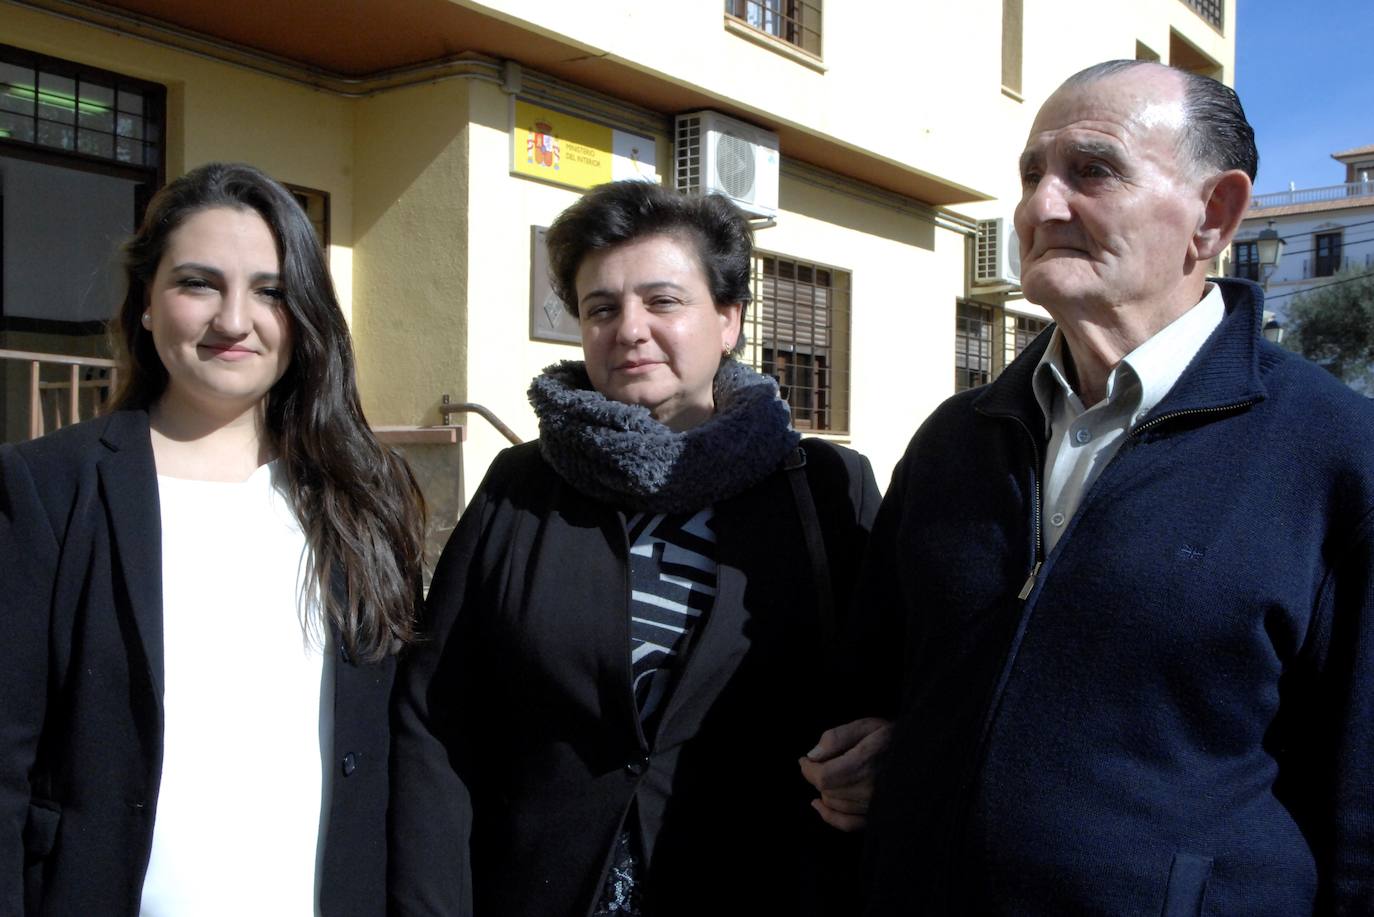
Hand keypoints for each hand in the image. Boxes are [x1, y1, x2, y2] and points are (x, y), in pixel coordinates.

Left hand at [798, 717, 892, 831]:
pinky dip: (830, 816)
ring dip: (826, 790)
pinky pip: (847, 824)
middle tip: (820, 762)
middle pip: (826, 790)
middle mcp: (869, 789)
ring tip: (831, 774)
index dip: (808, 769)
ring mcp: (874, 806)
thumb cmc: (895, 738)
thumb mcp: (867, 726)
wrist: (925, 756)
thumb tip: (812, 755)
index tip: (804, 760)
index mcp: (864, 765)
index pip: (823, 776)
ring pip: (834, 804)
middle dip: (817, 776)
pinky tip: (818, 805)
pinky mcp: (878, 816)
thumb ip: (837, 737)